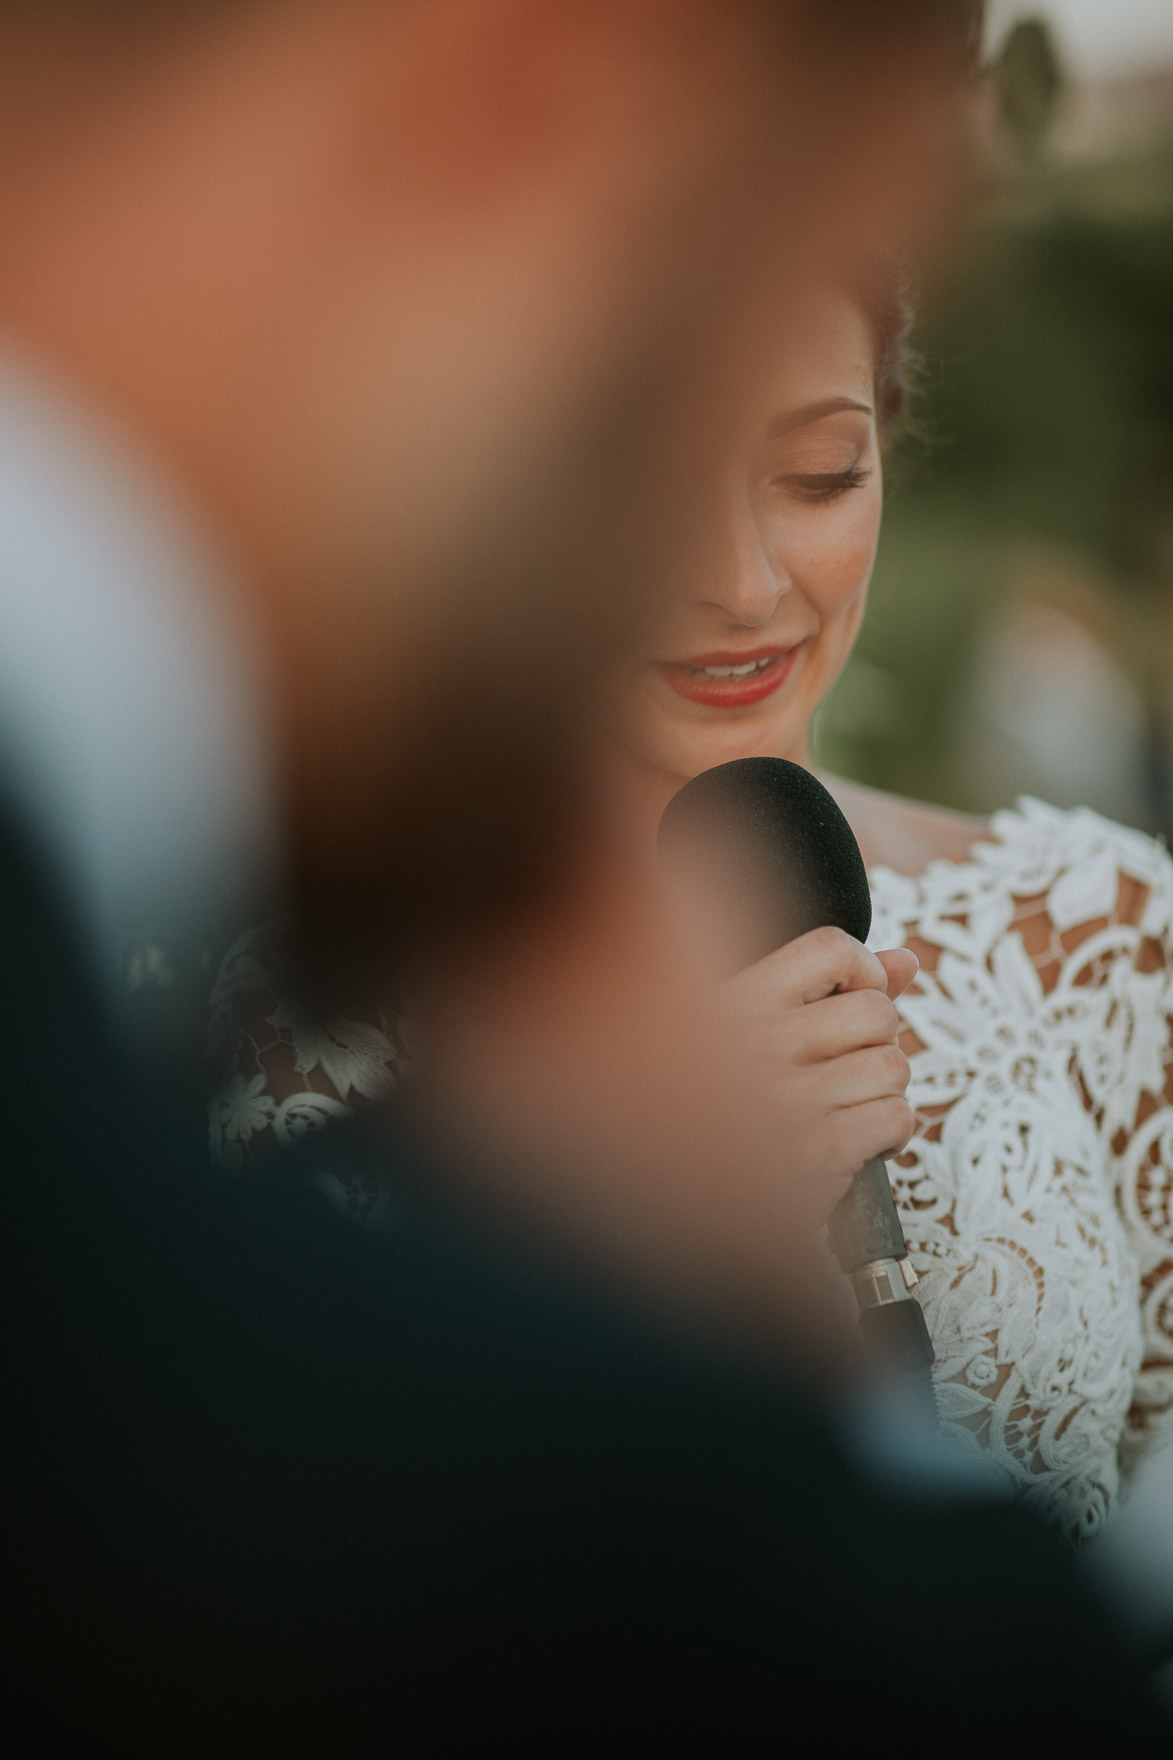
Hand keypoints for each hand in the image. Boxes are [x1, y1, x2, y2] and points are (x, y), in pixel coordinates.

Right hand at [719, 926, 916, 1230]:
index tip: (854, 1001)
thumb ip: (825, 991)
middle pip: (876, 1013)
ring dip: (884, 1092)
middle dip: (877, 1044)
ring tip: (851, 1110)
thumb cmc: (713, 1115)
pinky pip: (895, 1118)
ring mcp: (786, 1100)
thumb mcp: (741, 1036)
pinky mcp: (817, 1154)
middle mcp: (755, 1045)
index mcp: (730, 1006)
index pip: (830, 949)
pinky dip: (891, 1133)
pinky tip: (860, 1144)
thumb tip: (905, 960)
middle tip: (849, 1071)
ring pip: (893, 1067)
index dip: (864, 970)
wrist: (679, 1213)